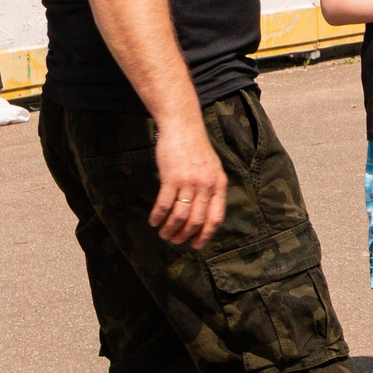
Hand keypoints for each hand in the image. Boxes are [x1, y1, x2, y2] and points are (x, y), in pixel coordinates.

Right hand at [148, 116, 228, 247]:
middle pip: (197, 220)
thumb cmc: (196, 148)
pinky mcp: (171, 177)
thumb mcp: (212, 168)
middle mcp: (206, 185)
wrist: (183, 127)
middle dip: (184, 235)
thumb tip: (205, 212)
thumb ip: (211, 188)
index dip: (206, 235)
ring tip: (163, 234)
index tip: (196, 245)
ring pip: (180, 216)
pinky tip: (153, 221)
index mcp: (219, 184)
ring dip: (170, 229)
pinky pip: (164, 204)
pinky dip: (158, 216)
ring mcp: (189, 182)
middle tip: (175, 241)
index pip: (216, 217)